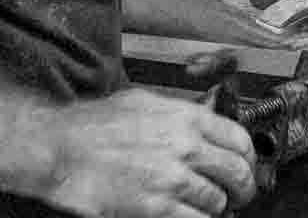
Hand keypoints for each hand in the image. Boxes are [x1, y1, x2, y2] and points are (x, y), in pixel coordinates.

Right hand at [43, 88, 256, 217]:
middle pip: (237, 171)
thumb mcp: (146, 102)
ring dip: (218, 207)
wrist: (60, 148)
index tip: (245, 165)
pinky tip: (191, 215)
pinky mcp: (156, 207)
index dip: (247, 156)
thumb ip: (182, 112)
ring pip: (218, 200)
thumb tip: (208, 117)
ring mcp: (172, 178)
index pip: (239, 138)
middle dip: (242, 186)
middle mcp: (185, 146)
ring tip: (210, 207)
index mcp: (186, 118)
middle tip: (239, 194)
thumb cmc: (94, 124)